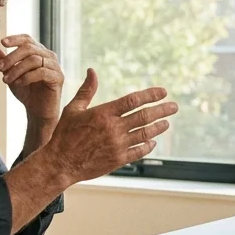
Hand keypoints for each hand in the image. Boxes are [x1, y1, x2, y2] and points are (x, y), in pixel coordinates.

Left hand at [0, 35, 63, 122]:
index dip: (15, 39)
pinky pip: (42, 72)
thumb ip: (2, 60)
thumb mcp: (10, 74)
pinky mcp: (58, 77)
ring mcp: (55, 66)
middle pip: (29, 48)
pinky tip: (18, 83)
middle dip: (11, 57)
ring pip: (34, 60)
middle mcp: (48, 56)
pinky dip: (27, 77)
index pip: (27, 39)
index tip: (2, 42)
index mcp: (38, 52)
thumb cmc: (26, 91)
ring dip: (17, 69)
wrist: (37, 111)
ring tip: (6, 80)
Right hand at [39, 69, 176, 183]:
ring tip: (166, 123)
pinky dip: (148, 145)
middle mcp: (113, 128)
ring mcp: (117, 145)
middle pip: (144, 116)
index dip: (151, 95)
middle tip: (174, 106)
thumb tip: (92, 71)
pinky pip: (139, 151)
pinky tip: (152, 141)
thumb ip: (87, 90)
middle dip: (162, 110)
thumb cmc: (64, 134)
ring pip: (145, 133)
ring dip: (158, 127)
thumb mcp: (73, 109)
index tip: (163, 92)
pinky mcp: (118, 160)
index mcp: (103, 113)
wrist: (60, 163)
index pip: (133, 100)